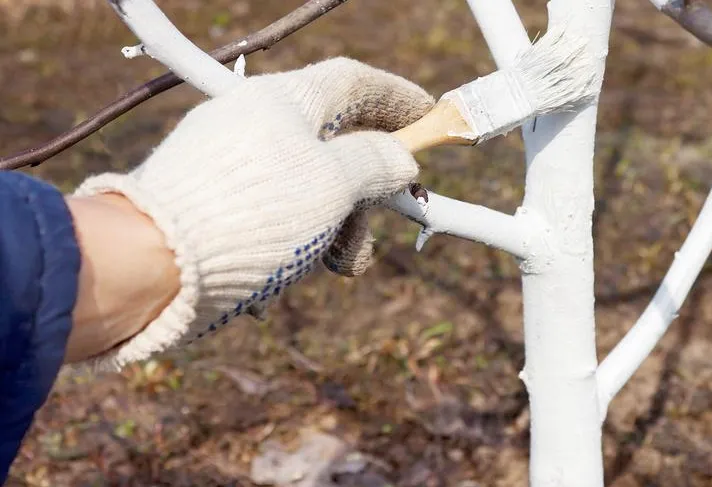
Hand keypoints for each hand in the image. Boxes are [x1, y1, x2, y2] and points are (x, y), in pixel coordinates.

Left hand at [73, 57, 432, 369]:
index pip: (353, 82)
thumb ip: (376, 164)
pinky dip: (291, 240)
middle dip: (363, 194)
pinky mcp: (208, 200)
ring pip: (303, 188)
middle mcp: (253, 122)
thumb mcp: (332, 185)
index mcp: (282, 100)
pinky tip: (282, 274)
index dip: (396, 98)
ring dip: (331, 228)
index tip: (427, 119)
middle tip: (373, 232)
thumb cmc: (249, 215)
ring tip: (332, 266)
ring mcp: (227, 161)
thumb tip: (400, 159)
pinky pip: (268, 213)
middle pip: (331, 145)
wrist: (149, 264)